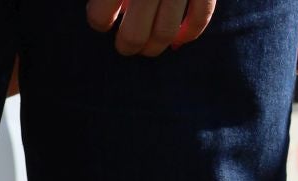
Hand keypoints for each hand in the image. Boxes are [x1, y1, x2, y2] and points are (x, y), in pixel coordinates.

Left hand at [87, 0, 214, 56]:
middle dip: (127, 46)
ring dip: (154, 46)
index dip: (99, 21)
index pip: (99, 16)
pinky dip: (188, 34)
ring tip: (147, 45)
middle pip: (133, 35)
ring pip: (165, 33)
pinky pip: (198, 19)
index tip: (104, 20)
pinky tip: (177, 41)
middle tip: (125, 44)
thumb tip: (110, 17)